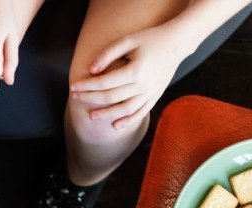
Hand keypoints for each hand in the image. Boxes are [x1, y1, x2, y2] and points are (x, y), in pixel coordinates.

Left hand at [70, 24, 185, 129]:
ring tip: (92, 116)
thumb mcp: (128, 40)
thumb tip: (91, 70)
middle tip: (75, 98)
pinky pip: (141, 112)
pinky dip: (129, 120)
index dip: (87, 86)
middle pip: (112, 97)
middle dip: (91, 98)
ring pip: (126, 109)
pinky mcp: (156, 95)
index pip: (105, 82)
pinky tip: (115, 125)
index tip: (73, 86)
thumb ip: (108, 54)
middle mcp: (144, 84)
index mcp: (136, 70)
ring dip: (107, 114)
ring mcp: (152, 92)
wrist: (178, 42)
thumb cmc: (150, 38)